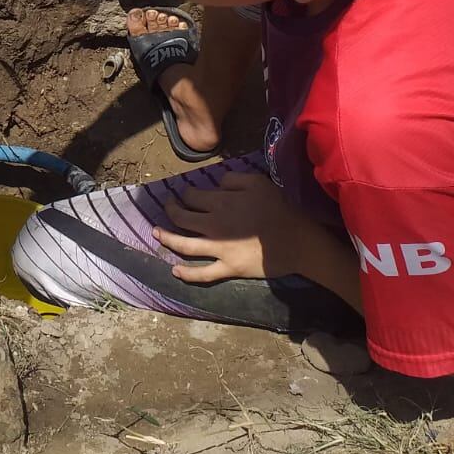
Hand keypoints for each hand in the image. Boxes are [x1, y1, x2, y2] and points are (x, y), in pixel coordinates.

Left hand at [153, 171, 315, 283]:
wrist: (297, 240)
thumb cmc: (278, 209)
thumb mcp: (258, 182)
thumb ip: (233, 180)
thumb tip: (215, 184)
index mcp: (221, 202)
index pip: (192, 196)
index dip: (184, 193)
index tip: (182, 193)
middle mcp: (214, 225)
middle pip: (182, 218)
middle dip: (170, 211)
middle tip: (166, 207)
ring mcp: (219, 249)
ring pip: (184, 245)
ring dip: (167, 239)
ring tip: (156, 233)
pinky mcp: (228, 268)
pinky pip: (203, 274)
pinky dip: (186, 274)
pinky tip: (174, 271)